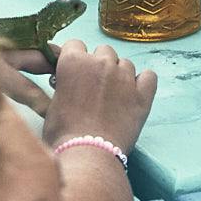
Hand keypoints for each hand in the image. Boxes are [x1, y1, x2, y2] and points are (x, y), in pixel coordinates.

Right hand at [42, 41, 158, 155]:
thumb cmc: (65, 135)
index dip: (74, 59)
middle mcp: (101, 63)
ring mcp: (124, 77)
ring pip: (125, 63)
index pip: (75, 45)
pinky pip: (149, 76)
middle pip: (102, 51)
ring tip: (113, 97)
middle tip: (93, 88)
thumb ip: (61, 83)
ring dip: (119, 75)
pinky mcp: (143, 94)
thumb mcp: (52, 103)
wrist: (87, 155)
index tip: (74, 72)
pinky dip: (143, 83)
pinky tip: (134, 94)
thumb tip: (63, 80)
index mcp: (74, 61)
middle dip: (98, 65)